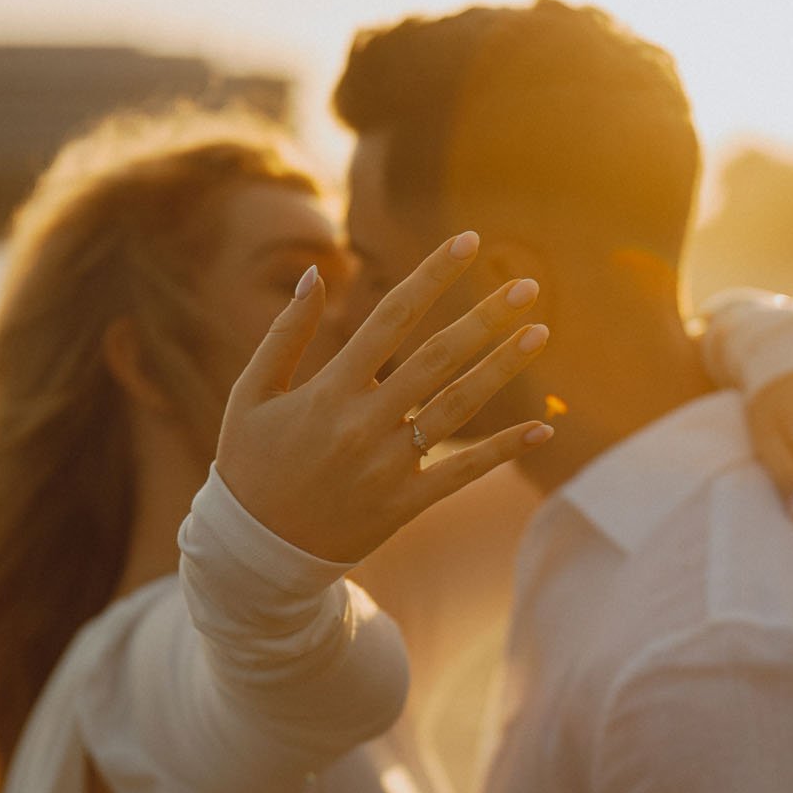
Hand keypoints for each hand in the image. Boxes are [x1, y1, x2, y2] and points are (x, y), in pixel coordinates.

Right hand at [214, 231, 552, 562]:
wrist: (254, 551)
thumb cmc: (250, 463)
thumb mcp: (252, 393)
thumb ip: (286, 333)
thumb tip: (316, 275)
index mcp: (329, 390)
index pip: (391, 318)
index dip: (432, 277)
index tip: (467, 242)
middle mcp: (363, 423)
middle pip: (437, 358)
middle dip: (485, 318)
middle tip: (527, 286)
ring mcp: (387, 466)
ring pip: (457, 408)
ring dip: (502, 369)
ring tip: (540, 333)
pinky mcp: (403, 505)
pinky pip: (461, 473)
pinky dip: (502, 451)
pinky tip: (542, 429)